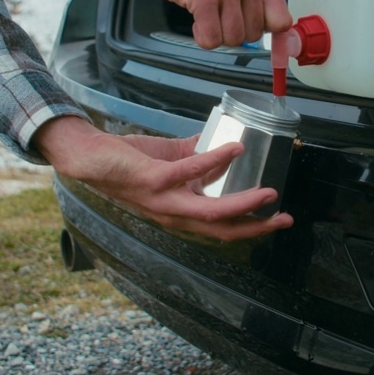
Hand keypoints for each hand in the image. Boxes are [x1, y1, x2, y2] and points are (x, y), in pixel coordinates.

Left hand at [34, 116, 293, 240]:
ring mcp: (162, 201)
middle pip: (221, 230)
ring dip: (242, 204)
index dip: (250, 228)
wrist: (88, 154)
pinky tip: (234, 147)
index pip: (219, 229)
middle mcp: (172, 214)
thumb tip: (225, 144)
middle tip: (285, 218)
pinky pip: (190, 172)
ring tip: (269, 192)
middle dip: (256, 227)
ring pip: (210, 212)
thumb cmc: (126, 159)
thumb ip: (195, 157)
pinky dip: (215, 160)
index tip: (278, 220)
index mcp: (178, 212)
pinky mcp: (153, 180)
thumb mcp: (169, 162)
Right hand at [92, 0, 291, 47]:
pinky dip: (201, 35)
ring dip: (216, 33)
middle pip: (255, 34)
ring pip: (234, 39)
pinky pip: (211, 38)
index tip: (254, 33)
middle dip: (234, 31)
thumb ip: (256, 0)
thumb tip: (276, 36)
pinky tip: (196, 17)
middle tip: (218, 13)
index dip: (268, 34)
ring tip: (207, 12)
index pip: (282, 20)